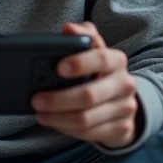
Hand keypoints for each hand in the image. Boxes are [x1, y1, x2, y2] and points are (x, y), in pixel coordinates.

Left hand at [32, 21, 138, 148]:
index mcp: (117, 60)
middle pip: (89, 95)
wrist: (122, 101)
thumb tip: (69, 28)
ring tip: (40, 114)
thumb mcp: (92, 51)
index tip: (58, 68)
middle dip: (58, 99)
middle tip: (36, 100)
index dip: (80, 63)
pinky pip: (90, 134)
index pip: (101, 59)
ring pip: (86, 119)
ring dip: (58, 118)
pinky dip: (68, 130)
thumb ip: (82, 35)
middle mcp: (125, 84)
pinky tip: (55, 123)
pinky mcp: (122, 129)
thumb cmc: (98, 72)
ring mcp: (125, 108)